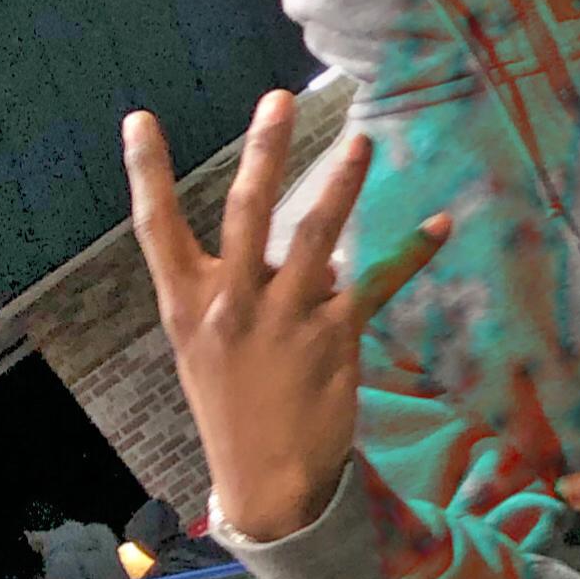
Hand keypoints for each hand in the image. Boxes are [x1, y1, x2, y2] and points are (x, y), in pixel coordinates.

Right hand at [125, 94, 451, 544]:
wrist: (267, 478)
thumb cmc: (234, 403)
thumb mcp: (205, 348)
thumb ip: (235, 291)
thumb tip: (293, 252)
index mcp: (187, 303)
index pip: (155, 227)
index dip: (145, 172)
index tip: (140, 120)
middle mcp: (233, 302)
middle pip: (246, 211)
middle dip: (265, 151)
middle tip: (280, 100)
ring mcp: (286, 317)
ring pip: (317, 234)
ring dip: (342, 182)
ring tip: (362, 142)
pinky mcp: (336, 336)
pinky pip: (379, 282)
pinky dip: (412, 252)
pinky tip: (440, 224)